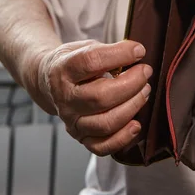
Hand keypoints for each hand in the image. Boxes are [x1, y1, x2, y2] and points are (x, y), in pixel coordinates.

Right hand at [37, 39, 151, 155]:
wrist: (49, 83)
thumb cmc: (73, 64)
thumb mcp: (85, 47)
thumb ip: (108, 51)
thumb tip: (137, 54)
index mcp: (63, 70)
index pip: (91, 62)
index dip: (120, 55)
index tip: (139, 51)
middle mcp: (65, 98)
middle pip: (100, 97)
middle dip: (131, 84)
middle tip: (145, 72)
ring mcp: (72, 120)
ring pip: (105, 123)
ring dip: (132, 107)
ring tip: (144, 91)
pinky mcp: (80, 136)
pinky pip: (102, 146)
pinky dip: (123, 138)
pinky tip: (136, 124)